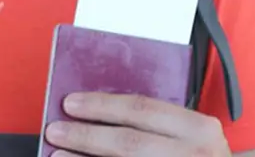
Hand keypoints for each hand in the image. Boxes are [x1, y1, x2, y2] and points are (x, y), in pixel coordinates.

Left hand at [44, 92, 228, 155]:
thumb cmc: (199, 156)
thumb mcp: (189, 133)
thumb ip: (153, 121)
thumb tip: (96, 109)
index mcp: (199, 129)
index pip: (141, 110)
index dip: (101, 106)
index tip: (70, 102)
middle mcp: (194, 155)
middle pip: (128, 143)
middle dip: (86, 136)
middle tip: (55, 130)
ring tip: (58, 154)